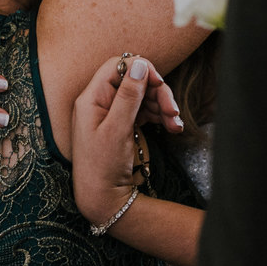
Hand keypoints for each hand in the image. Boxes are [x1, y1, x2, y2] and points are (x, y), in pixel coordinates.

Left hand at [71, 55, 172, 225]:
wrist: (102, 200)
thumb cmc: (103, 166)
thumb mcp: (116, 130)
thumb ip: (128, 96)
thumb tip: (138, 65)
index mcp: (91, 98)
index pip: (117, 67)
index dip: (140, 69)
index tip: (159, 83)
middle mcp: (101, 102)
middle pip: (134, 81)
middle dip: (157, 92)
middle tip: (173, 111)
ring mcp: (113, 114)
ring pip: (143, 96)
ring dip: (162, 106)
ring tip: (175, 125)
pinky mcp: (124, 125)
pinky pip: (145, 111)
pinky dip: (160, 117)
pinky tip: (173, 129)